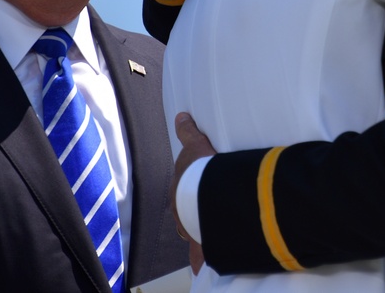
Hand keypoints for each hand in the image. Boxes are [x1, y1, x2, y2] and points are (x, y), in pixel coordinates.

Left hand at [170, 112, 217, 270]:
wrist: (206, 191)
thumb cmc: (201, 170)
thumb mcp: (195, 146)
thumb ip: (188, 132)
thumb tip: (180, 115)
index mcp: (178, 191)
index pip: (180, 195)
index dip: (187, 195)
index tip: (192, 197)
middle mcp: (180, 212)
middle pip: (183, 216)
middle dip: (190, 217)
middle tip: (201, 217)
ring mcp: (190, 227)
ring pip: (191, 234)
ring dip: (196, 234)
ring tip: (205, 236)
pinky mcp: (202, 240)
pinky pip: (200, 254)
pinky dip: (200, 260)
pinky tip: (201, 269)